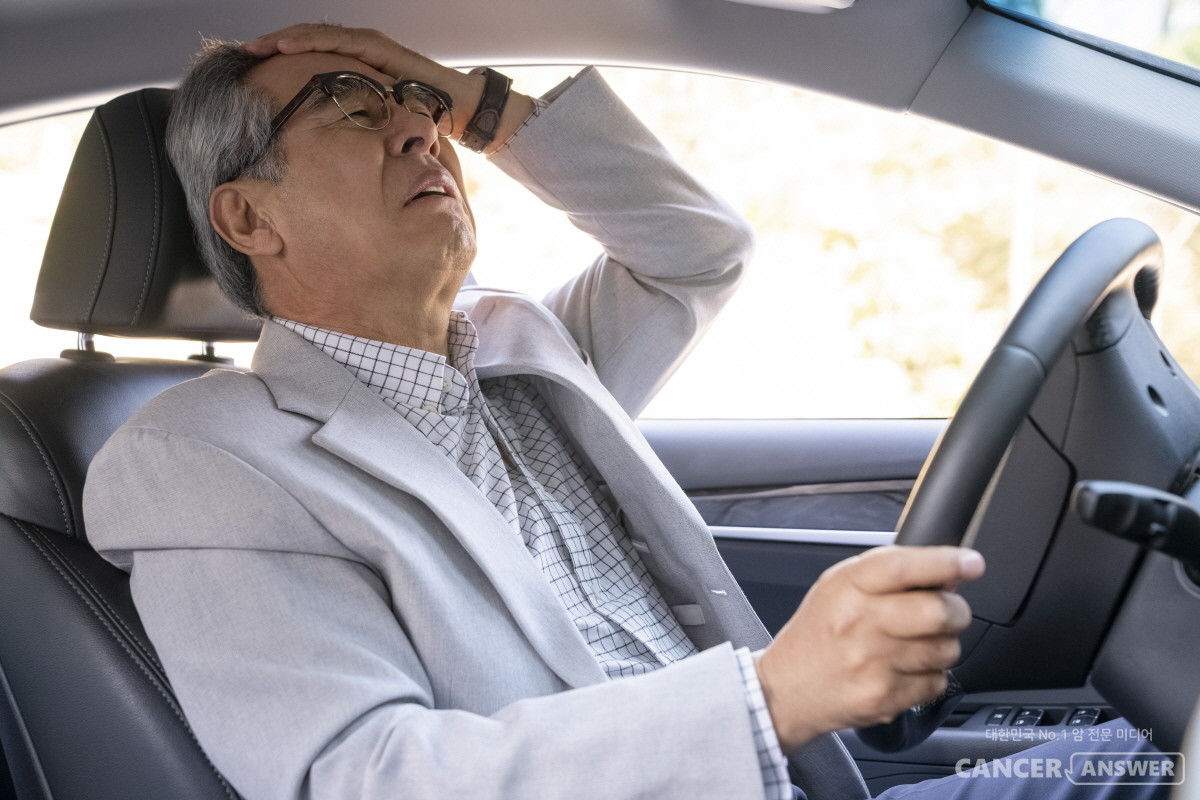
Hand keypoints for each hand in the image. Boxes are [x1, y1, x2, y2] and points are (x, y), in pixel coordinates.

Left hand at [243, 24, 534, 152]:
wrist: (470, 115)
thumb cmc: (432, 128)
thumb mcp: (385, 138)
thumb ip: (361, 143)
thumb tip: (333, 172)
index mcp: (361, 78)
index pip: (316, 67)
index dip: (285, 69)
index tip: (253, 79)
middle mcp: (364, 61)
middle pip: (312, 47)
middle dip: (276, 48)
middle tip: (244, 55)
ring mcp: (375, 53)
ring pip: (322, 39)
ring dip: (287, 40)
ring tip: (259, 47)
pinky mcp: (385, 52)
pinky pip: (343, 43)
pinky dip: (313, 42)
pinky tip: (288, 46)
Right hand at [754, 545, 983, 751]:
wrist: (787, 690)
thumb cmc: (817, 634)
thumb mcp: (838, 587)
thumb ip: (888, 574)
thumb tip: (946, 573)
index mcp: (847, 587)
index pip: (903, 567)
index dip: (946, 563)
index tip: (971, 563)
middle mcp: (860, 624)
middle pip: (938, 611)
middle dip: (955, 610)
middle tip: (948, 610)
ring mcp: (874, 664)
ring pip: (945, 649)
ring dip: (942, 645)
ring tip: (915, 644)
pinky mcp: (886, 698)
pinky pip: (937, 682)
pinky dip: (929, 675)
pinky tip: (904, 670)